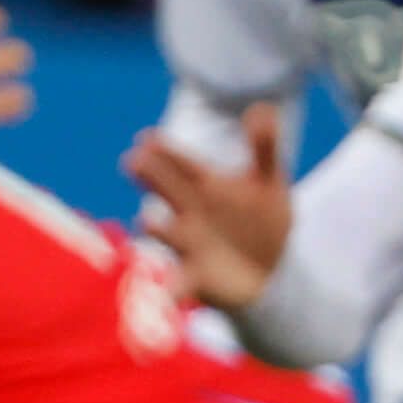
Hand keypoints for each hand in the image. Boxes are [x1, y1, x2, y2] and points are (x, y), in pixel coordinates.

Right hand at [125, 103, 291, 311]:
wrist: (264, 271)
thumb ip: (264, 146)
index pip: (183, 165)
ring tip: (146, 222)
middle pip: (169, 192)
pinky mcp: (195, 277)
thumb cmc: (260, 221)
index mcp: (205, 188)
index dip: (166, 152)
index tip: (146, 137)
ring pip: (169, 234)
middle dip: (151, 178)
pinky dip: (169, 290)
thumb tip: (263, 107)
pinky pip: (178, 284)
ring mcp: (189, 245)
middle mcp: (190, 213)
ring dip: (156, 229)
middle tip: (133, 161)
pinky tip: (165, 294)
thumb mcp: (268, 181)